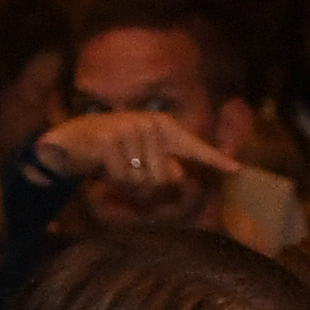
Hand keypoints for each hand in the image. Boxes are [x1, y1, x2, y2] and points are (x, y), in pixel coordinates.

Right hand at [36, 109, 239, 196]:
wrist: (72, 142)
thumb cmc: (111, 154)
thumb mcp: (139, 163)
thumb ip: (161, 171)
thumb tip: (177, 176)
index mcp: (163, 128)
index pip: (194, 147)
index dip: (215, 160)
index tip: (237, 170)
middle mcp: (151, 124)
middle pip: (165, 177)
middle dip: (146, 185)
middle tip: (126, 172)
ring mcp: (131, 128)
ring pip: (143, 180)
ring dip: (127, 183)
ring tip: (114, 167)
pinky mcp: (111, 139)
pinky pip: (122, 177)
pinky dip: (112, 179)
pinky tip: (102, 166)